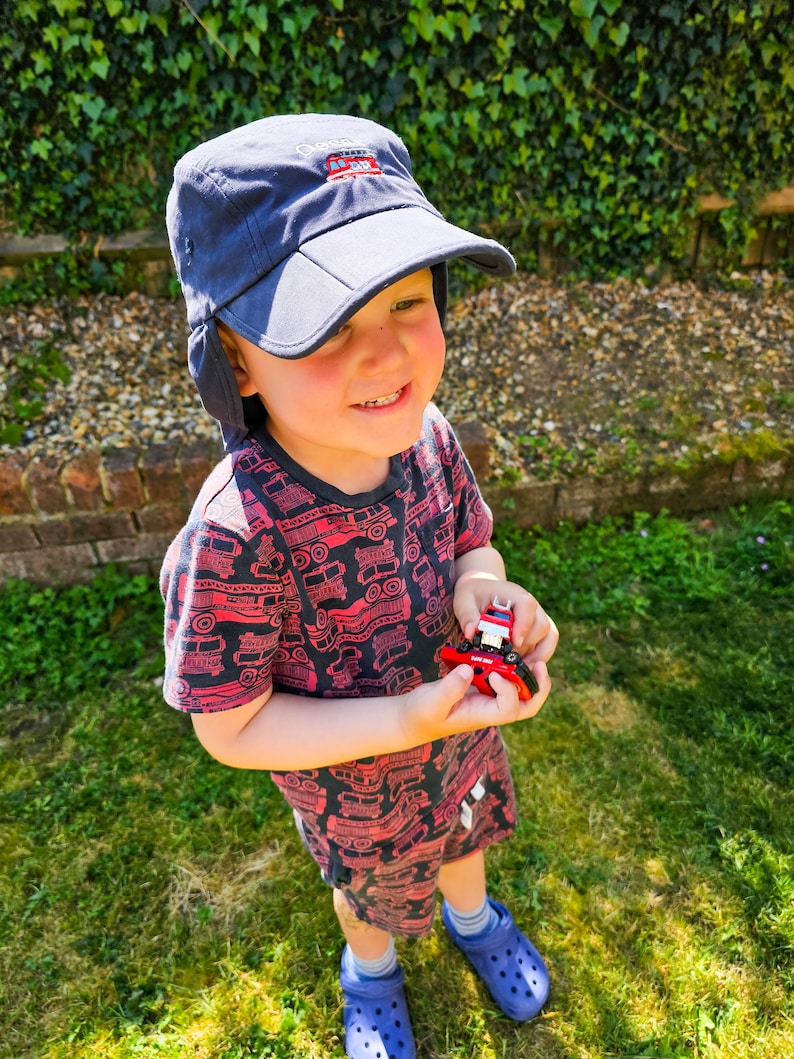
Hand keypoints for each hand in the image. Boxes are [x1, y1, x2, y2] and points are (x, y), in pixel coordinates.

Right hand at [400, 662, 551, 746]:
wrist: (413, 717)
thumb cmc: (422, 714)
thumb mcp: (431, 702)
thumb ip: (449, 689)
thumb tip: (468, 670)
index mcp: (483, 716)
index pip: (509, 707)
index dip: (508, 689)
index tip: (494, 672)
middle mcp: (491, 708)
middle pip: (526, 705)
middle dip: (538, 686)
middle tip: (538, 664)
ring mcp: (489, 697)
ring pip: (520, 691)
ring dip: (527, 674)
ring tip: (528, 652)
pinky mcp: (482, 686)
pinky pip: (505, 678)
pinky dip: (510, 665)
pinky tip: (506, 649)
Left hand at [453, 577, 558, 664]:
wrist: (480, 593)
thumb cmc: (473, 596)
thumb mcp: (463, 601)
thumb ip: (467, 616)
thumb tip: (471, 633)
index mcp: (514, 594)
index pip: (527, 606)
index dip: (523, 625)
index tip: (514, 642)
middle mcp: (531, 605)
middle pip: (541, 625)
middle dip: (526, 646)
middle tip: (507, 660)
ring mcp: (537, 618)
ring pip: (548, 637)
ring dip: (535, 655)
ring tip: (516, 668)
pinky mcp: (537, 630)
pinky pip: (547, 644)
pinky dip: (538, 657)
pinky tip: (522, 667)